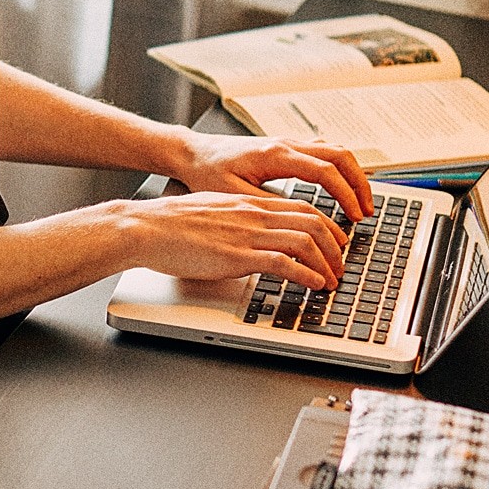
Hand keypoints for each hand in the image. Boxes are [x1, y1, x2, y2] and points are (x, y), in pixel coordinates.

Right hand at [121, 189, 347, 289]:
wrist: (147, 227)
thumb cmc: (172, 224)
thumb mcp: (214, 214)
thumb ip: (237, 221)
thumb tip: (248, 237)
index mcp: (249, 203)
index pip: (303, 208)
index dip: (327, 225)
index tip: (335, 242)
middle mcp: (254, 215)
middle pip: (313, 221)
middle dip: (335, 246)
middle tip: (341, 264)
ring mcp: (247, 234)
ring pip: (306, 240)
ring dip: (326, 263)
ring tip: (332, 280)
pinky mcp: (237, 255)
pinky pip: (284, 262)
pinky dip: (306, 275)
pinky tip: (313, 285)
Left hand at [169, 131, 372, 221]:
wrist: (192, 153)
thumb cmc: (206, 172)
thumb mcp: (234, 195)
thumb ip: (268, 206)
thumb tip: (298, 220)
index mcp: (276, 155)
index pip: (325, 171)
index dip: (346, 194)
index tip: (356, 216)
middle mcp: (286, 144)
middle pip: (340, 155)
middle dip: (359, 183)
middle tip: (367, 211)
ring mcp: (287, 143)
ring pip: (334, 150)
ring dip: (351, 174)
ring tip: (358, 202)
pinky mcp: (284, 147)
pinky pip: (322, 151)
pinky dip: (338, 168)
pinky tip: (340, 186)